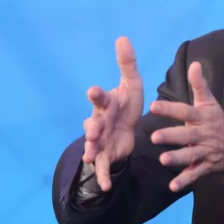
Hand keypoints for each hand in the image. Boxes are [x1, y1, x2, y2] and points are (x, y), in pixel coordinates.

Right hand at [82, 37, 143, 190]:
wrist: (128, 129)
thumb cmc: (126, 104)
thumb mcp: (132, 84)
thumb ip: (127, 64)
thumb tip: (122, 38)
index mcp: (106, 104)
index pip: (100, 98)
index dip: (97, 95)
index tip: (94, 91)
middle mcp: (99, 121)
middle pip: (92, 123)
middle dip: (91, 127)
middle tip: (92, 130)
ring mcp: (100, 140)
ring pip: (93, 145)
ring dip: (91, 149)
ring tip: (91, 156)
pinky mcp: (106, 155)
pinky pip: (102, 167)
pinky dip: (101, 176)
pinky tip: (103, 186)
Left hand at [150, 62, 223, 191]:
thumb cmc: (221, 122)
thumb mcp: (211, 102)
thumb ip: (200, 84)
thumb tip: (194, 63)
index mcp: (203, 117)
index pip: (186, 111)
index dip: (170, 108)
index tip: (153, 105)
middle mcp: (204, 134)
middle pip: (187, 135)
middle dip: (171, 136)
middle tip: (154, 137)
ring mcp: (206, 151)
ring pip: (191, 155)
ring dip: (177, 158)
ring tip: (163, 160)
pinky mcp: (207, 167)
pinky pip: (195, 174)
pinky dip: (185, 180)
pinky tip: (173, 186)